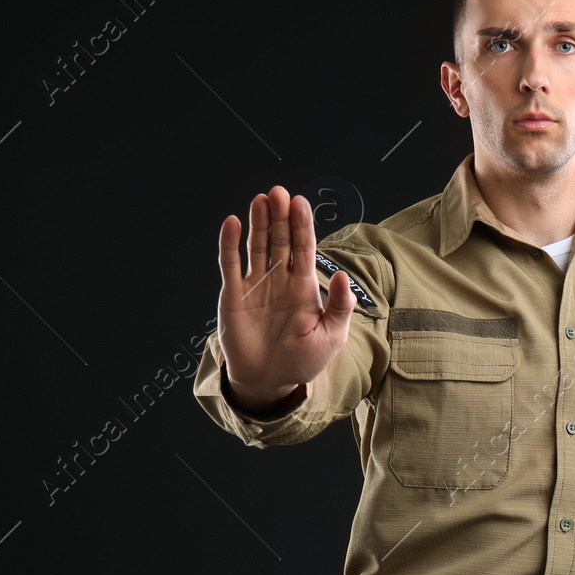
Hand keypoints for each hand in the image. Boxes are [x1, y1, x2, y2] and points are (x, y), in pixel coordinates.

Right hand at [215, 186, 356, 409]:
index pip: (304, 248)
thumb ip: (340, 307)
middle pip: (280, 240)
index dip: (302, 225)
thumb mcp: (331, 336)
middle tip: (280, 192)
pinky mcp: (234, 294)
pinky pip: (230, 264)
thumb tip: (344, 276)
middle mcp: (280, 279)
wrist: (269, 381)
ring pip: (257, 246)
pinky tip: (233, 222)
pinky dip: (230, 243)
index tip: (301, 203)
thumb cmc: (302, 361)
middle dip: (281, 216)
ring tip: (262, 199)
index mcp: (304, 286)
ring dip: (259, 222)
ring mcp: (256, 284)